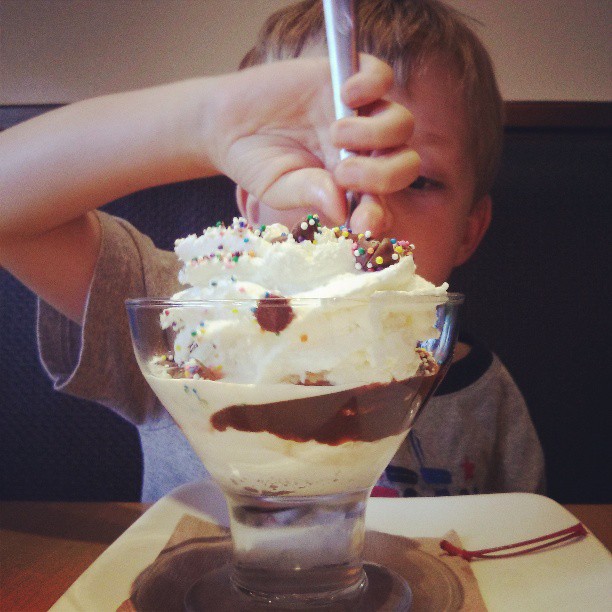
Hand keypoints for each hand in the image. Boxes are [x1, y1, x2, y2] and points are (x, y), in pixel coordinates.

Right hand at [205, 54, 419, 225]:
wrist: (227, 123)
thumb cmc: (256, 162)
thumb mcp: (278, 188)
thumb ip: (309, 195)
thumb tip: (340, 208)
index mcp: (352, 186)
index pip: (383, 203)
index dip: (380, 215)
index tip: (361, 222)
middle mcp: (363, 152)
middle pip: (405, 163)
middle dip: (381, 175)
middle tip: (342, 173)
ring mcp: (359, 114)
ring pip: (401, 123)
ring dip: (375, 133)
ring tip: (334, 133)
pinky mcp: (347, 77)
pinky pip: (382, 75)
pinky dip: (372, 84)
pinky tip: (345, 93)